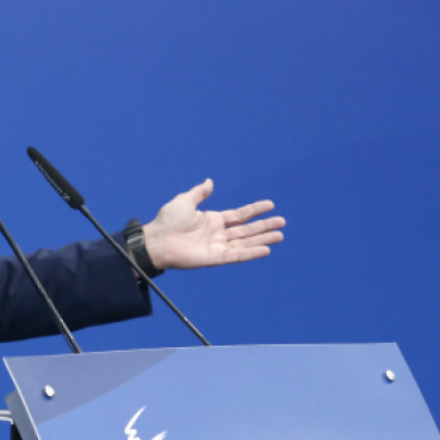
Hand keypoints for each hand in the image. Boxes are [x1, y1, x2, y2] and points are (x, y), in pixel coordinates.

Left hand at [141, 179, 284, 269]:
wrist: (157, 240)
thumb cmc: (167, 221)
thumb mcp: (184, 201)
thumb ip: (199, 192)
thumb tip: (210, 181)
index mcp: (213, 220)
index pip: (239, 215)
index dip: (255, 210)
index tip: (270, 205)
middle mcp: (218, 234)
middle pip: (247, 230)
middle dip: (264, 226)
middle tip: (282, 222)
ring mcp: (218, 246)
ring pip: (246, 242)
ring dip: (263, 239)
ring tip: (280, 235)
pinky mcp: (216, 258)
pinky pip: (237, 255)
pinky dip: (252, 253)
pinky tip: (266, 249)